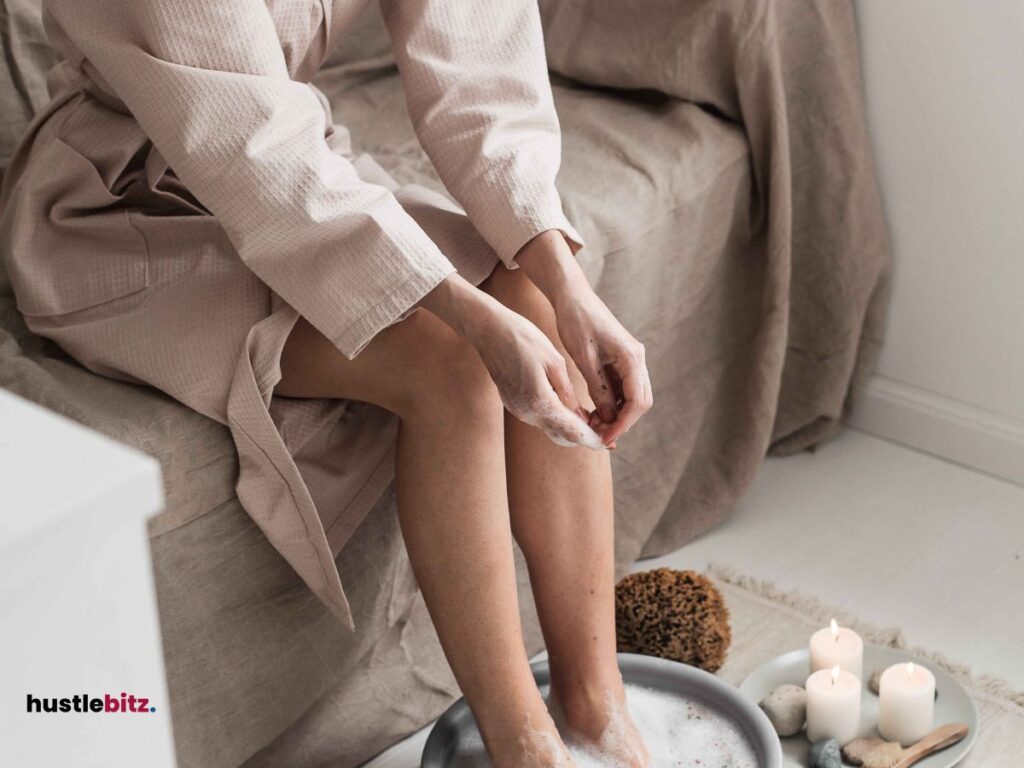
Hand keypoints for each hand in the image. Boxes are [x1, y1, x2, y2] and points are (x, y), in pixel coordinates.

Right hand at [418, 274, 605, 449]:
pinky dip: (557, 418)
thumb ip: (567, 392)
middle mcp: (526, 412)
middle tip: (605, 434)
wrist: (488, 331)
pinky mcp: (513, 404)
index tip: (609, 442)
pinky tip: (570, 410)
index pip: (572, 431)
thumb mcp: (553, 361)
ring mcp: (517, 409)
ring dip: (570, 428)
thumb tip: (581, 417)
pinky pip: (539, 417)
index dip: (592, 439)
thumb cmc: (523, 339)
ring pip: (550, 428)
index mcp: (540, 401)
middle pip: (561, 436)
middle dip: (583, 438)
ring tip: (592, 421)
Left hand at [516, 231, 652, 445]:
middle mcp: (637, 359)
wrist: (573, 297)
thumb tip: (609, 418)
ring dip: (616, 414)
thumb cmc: (576, 322)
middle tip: (597, 435)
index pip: (637, 402)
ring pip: (632, 397)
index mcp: (632, 357)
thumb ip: (598, 388)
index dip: (622, 424)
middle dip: (621, 422)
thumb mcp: (584, 358)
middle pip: (640, 402)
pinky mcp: (621, 361)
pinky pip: (622, 388)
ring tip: (592, 425)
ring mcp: (630, 360)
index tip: (604, 438)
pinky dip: (611, 403)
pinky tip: (594, 412)